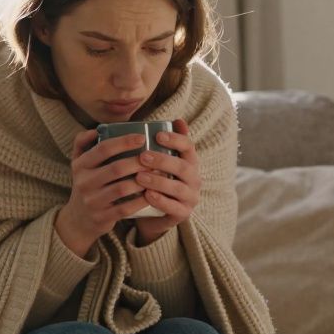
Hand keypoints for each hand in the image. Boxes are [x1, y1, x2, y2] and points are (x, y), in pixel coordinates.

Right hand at [55, 128, 152, 256]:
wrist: (78, 218)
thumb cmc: (86, 184)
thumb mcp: (78, 164)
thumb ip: (83, 143)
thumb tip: (96, 130)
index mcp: (80, 165)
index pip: (103, 149)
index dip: (124, 141)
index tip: (142, 137)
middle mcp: (84, 182)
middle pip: (116, 168)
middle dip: (138, 161)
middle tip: (154, 157)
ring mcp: (92, 201)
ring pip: (122, 188)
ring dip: (143, 180)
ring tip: (157, 174)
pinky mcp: (102, 217)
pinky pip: (125, 208)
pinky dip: (140, 200)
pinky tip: (152, 193)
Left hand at [133, 119, 201, 243]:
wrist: (153, 214)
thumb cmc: (156, 181)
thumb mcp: (159, 162)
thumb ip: (163, 143)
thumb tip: (176, 119)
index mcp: (189, 162)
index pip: (188, 147)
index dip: (175, 139)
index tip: (157, 134)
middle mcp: (194, 179)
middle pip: (183, 167)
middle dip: (163, 161)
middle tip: (142, 157)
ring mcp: (190, 197)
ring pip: (178, 188)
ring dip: (158, 181)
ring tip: (139, 177)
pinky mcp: (182, 214)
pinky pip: (174, 208)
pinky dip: (160, 201)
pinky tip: (146, 195)